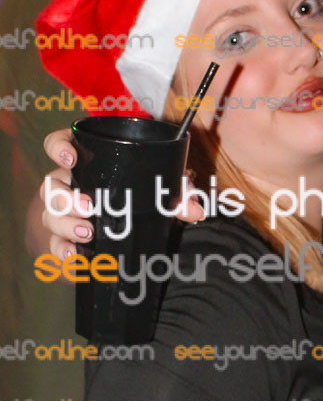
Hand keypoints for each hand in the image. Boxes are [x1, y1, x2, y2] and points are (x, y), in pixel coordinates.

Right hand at [40, 128, 205, 258]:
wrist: (120, 237)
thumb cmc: (136, 201)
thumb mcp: (158, 193)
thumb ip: (177, 196)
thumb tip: (195, 210)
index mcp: (88, 164)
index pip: (61, 144)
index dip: (58, 147)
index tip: (70, 158)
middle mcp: (70, 186)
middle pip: (51, 185)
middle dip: (65, 197)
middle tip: (88, 207)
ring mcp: (63, 214)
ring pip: (49, 214)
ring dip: (65, 224)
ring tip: (87, 233)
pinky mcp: (64, 240)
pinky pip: (54, 245)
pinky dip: (62, 251)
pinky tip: (74, 257)